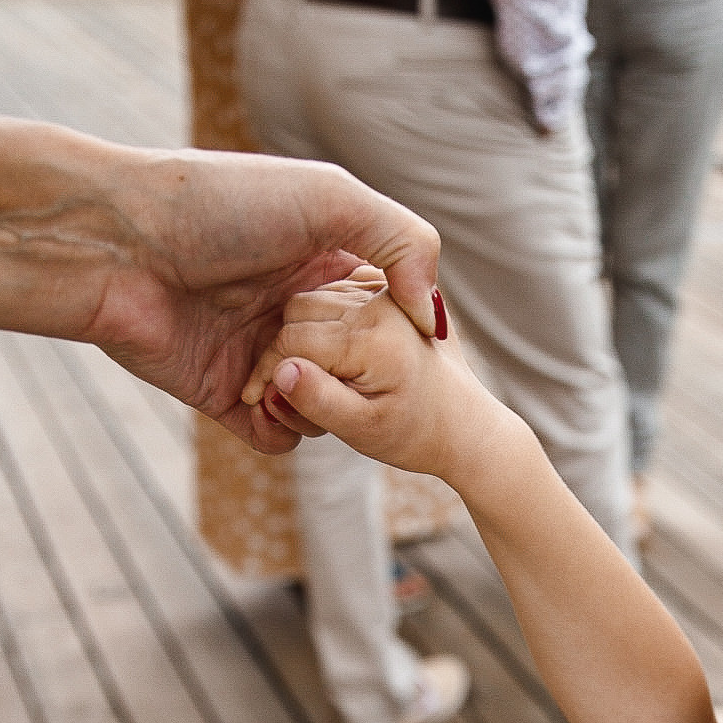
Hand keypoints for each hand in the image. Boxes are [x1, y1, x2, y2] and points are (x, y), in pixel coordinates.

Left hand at [74, 151, 442, 455]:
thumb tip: (430, 314)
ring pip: (322, 405)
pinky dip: (287, 432)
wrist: (116, 245)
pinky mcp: (223, 394)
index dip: (404, 325)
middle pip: (358, 364)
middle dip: (364, 374)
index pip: (386, 305)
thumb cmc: (218, 204)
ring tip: (302, 382)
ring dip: (324, 407)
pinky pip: (276, 436)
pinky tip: (277, 408)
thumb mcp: (331, 196)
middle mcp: (292, 306)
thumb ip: (403, 240)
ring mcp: (258, 353)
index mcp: (321, 257)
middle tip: (352, 365)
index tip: (409, 334)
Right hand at [247, 270, 504, 478]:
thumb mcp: (363, 430)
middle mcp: (379, 303)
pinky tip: (328, 350)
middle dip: (280, 350)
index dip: (266, 373)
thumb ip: (318, 400)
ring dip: (297, 331)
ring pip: (310, 297)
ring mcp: (384, 290)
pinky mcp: (386, 288)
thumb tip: (280, 371)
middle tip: (287, 391)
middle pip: (295, 313)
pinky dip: (319, 315)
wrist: (466, 424)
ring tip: (310, 373)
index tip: (257, 401)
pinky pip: (331, 289)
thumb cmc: (415, 435)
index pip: (290, 342)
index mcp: (372, 338)